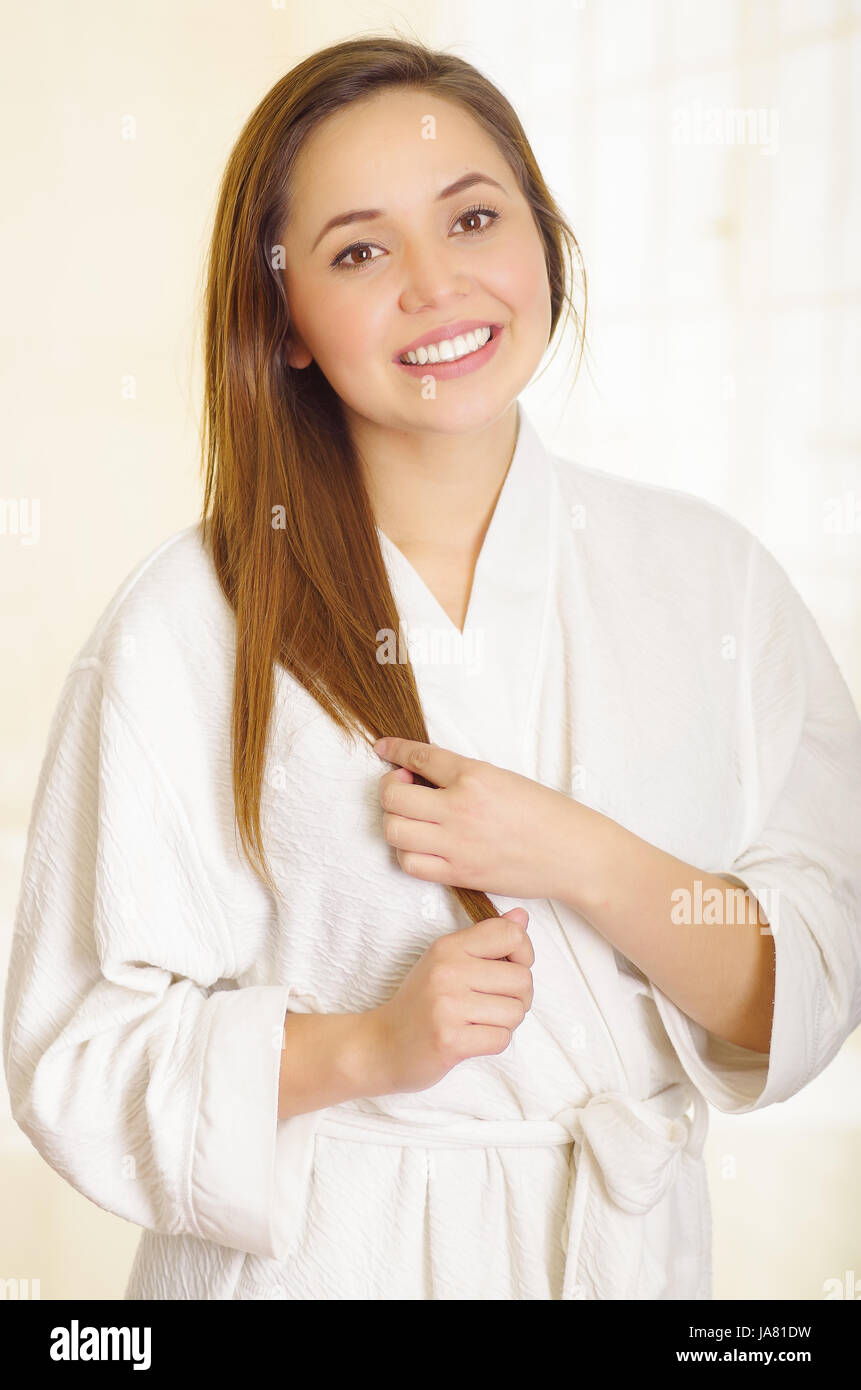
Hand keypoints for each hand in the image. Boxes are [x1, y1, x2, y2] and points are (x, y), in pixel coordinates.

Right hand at [368, 908, 533, 1093]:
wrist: (381, 1045)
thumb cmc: (420, 1002)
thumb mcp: (446, 961)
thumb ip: (485, 938)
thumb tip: (522, 916)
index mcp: (448, 946)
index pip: (511, 934)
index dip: (524, 953)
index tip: (510, 968)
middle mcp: (448, 971)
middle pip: (522, 979)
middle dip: (518, 997)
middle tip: (494, 1004)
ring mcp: (447, 1006)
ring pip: (515, 1012)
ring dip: (505, 1023)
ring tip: (479, 1021)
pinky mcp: (450, 1040)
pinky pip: (502, 1039)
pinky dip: (493, 1042)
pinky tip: (471, 1038)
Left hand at [373, 736, 583, 900]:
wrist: (572, 854)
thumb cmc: (545, 814)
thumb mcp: (504, 778)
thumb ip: (462, 776)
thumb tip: (421, 773)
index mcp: (476, 776)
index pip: (420, 757)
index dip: (395, 750)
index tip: (383, 748)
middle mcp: (461, 808)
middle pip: (394, 796)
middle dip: (390, 788)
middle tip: (405, 787)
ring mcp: (457, 844)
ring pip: (394, 831)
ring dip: (396, 821)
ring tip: (413, 818)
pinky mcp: (459, 874)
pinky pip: (411, 864)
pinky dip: (408, 852)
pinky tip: (422, 844)